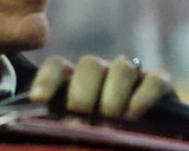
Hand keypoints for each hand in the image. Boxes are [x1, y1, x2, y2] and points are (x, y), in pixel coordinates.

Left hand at [30, 54, 175, 121]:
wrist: (135, 132)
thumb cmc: (97, 129)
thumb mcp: (78, 125)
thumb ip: (65, 121)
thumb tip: (52, 127)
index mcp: (76, 78)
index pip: (58, 65)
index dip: (46, 79)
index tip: (38, 100)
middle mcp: (102, 72)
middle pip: (90, 64)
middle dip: (83, 94)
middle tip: (81, 120)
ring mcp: (131, 75)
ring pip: (122, 68)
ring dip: (113, 95)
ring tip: (110, 119)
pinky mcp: (158, 83)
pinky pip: (153, 80)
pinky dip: (142, 97)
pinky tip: (132, 115)